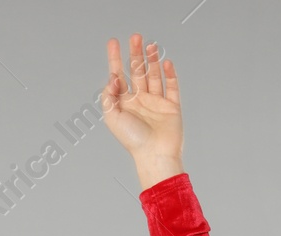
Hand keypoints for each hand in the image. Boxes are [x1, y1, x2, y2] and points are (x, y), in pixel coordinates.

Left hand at [101, 33, 183, 188]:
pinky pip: (172, 87)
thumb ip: (109, 95)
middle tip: (135, 36)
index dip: (115, 59)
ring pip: (154, 76)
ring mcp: (156, 103)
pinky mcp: (172, 107)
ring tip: (150, 45)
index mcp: (125, 103)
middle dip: (135, 54)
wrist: (154, 154)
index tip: (113, 43)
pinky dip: (170, 74)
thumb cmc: (132, 140)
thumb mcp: (112, 116)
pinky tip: (166, 62)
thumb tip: (113, 77)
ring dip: (152, 60)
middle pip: (137, 71)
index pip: (119, 75)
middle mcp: (140, 101)